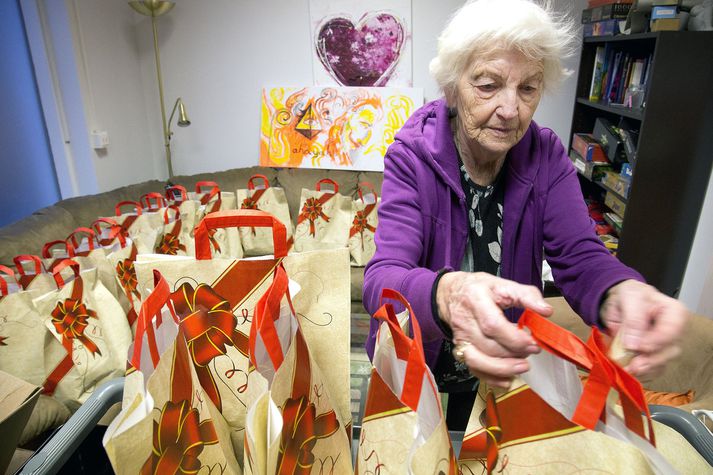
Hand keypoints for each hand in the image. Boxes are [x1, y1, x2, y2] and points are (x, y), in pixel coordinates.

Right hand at [436, 272, 552, 387]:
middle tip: (531, 352)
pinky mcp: (459, 348)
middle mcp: (464, 320)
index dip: (514, 339)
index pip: (492, 325)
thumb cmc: (479, 288)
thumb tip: (546, 311)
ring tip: (522, 367)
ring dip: (503, 369)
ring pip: (478, 360)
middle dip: (513, 354)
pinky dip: (491, 378)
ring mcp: (460, 337)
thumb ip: (527, 295)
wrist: (451, 293)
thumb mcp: (503, 284)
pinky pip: (473, 368)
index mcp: (476, 300)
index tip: (532, 343)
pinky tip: (507, 379)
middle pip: (487, 345)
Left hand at [600, 279, 687, 379]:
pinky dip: (641, 373)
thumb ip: (633, 319)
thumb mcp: (630, 298)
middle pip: (670, 351)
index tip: (641, 347)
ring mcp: (666, 346)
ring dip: (645, 368)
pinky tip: (630, 371)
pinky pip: (653, 370)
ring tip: (628, 369)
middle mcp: (674, 332)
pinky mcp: (655, 356)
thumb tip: (633, 345)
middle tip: (633, 365)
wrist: (620, 302)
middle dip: (651, 360)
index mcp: (674, 312)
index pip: (673, 330)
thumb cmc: (630, 296)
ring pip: (662, 363)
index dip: (658, 340)